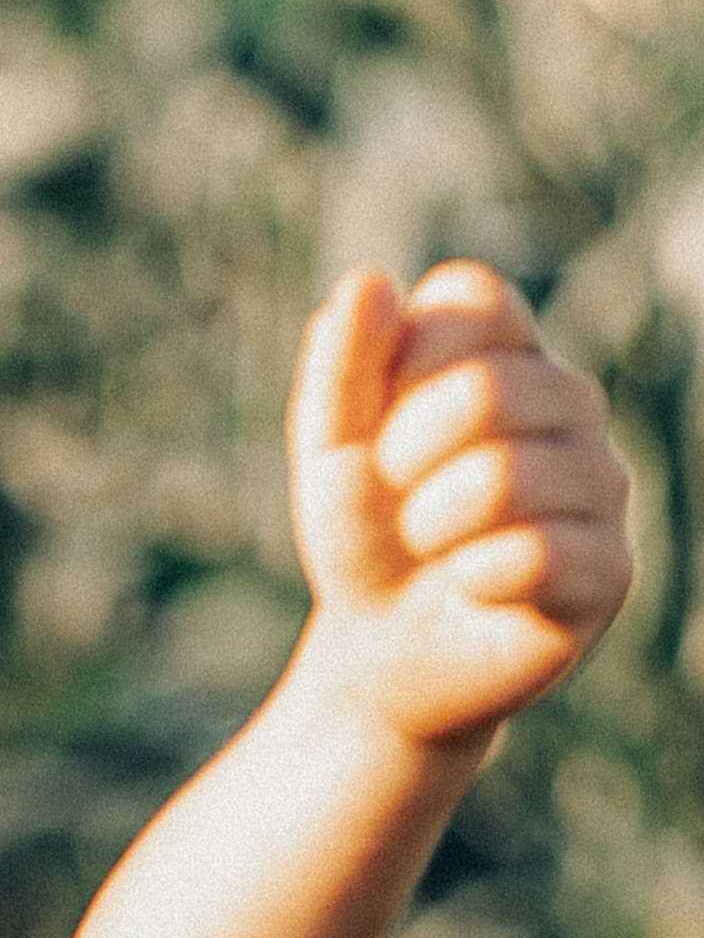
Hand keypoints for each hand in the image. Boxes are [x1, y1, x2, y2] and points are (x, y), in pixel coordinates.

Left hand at [288, 262, 631, 752]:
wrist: (383, 654)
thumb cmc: (367, 536)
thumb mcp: (329, 453)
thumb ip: (338, 370)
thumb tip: (368, 282)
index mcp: (509, 351)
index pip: (472, 301)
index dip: (399, 369)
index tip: (379, 430)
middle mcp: (570, 402)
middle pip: (488, 391)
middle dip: (402, 462)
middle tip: (396, 509)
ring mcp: (601, 482)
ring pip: (507, 478)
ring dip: (429, 528)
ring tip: (428, 551)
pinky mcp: (609, 568)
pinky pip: (535, 556)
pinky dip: (469, 578)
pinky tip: (467, 587)